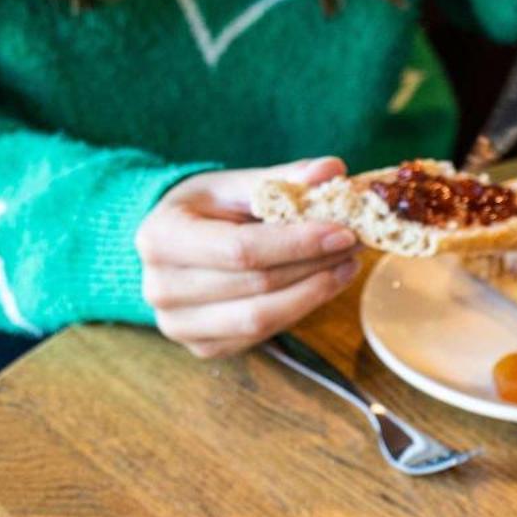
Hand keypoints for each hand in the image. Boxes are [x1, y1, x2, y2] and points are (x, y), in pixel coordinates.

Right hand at [138, 158, 360, 358]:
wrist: (167, 247)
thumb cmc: (201, 211)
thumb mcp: (230, 185)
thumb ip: (280, 179)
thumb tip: (332, 169)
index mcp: (161, 237)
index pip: (242, 249)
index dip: (298, 244)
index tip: (343, 232)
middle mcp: (161, 288)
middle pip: (258, 285)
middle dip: (315, 265)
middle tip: (355, 246)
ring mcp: (178, 325)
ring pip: (264, 319)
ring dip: (315, 293)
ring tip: (346, 266)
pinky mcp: (202, 348)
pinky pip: (262, 336)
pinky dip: (299, 311)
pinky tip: (322, 285)